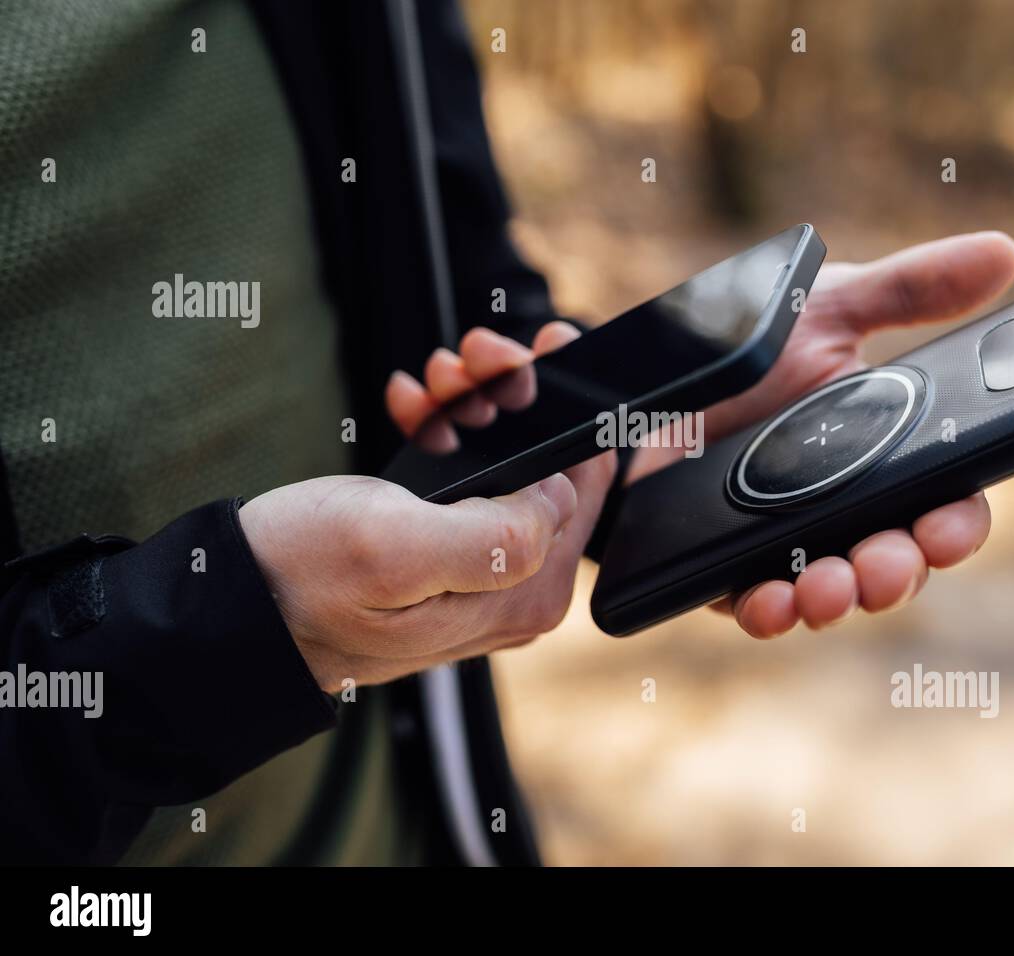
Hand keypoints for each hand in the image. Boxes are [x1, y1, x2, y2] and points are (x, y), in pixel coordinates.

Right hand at [241, 321, 613, 691]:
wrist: (235, 606)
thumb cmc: (301, 580)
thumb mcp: (397, 551)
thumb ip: (496, 536)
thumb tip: (558, 498)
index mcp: (523, 591)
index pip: (589, 483)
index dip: (568, 407)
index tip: (538, 351)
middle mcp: (517, 589)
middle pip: (551, 466)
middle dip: (513, 398)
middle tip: (470, 356)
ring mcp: (484, 573)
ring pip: (509, 462)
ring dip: (475, 405)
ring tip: (434, 379)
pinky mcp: (450, 555)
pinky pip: (470, 478)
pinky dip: (446, 431)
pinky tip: (415, 409)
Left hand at [637, 232, 1013, 637]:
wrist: (649, 376)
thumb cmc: (753, 347)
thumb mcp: (829, 309)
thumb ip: (909, 290)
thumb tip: (1003, 252)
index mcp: (888, 457)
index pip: (943, 505)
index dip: (956, 526)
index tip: (948, 529)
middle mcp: (847, 511)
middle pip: (895, 561)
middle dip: (898, 572)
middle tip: (887, 563)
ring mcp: (788, 543)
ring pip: (833, 591)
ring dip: (840, 598)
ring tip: (830, 585)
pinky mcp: (727, 566)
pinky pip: (755, 602)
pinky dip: (769, 610)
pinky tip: (770, 599)